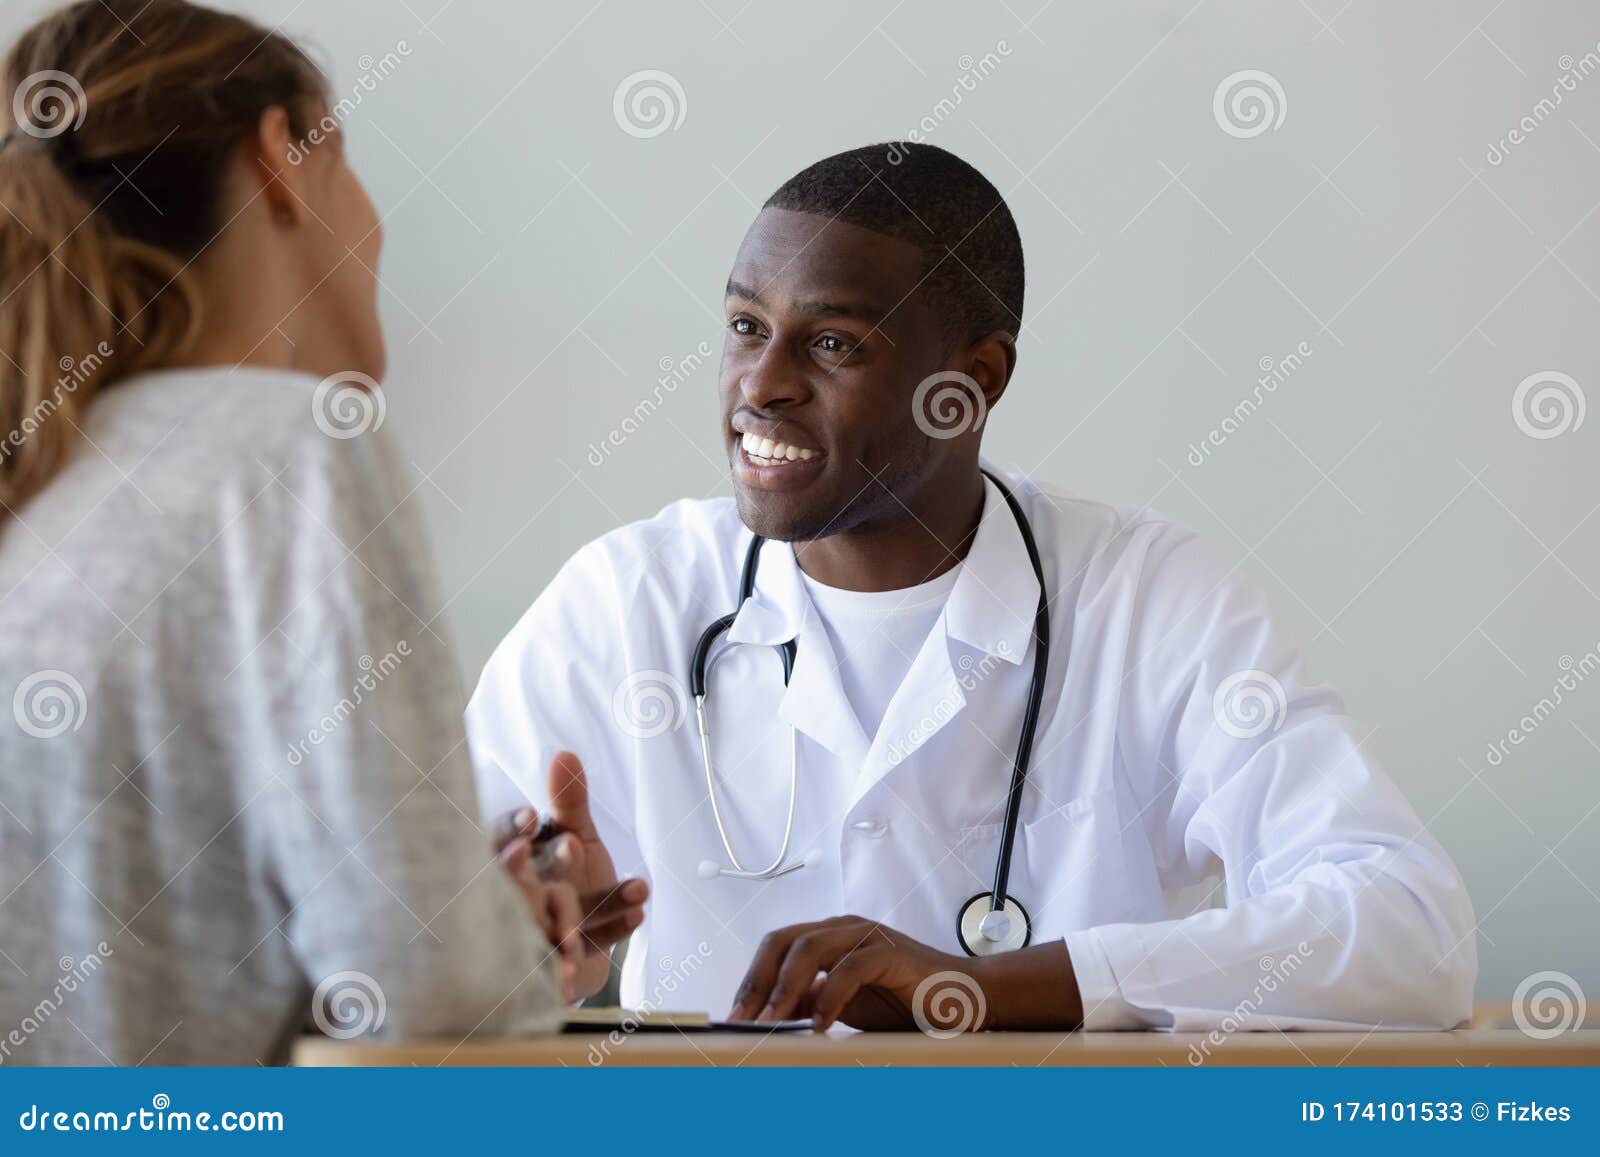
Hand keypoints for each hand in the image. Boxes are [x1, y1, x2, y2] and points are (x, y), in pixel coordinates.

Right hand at [495, 751, 648, 1000]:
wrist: (582, 938)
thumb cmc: (570, 876)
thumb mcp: (573, 834)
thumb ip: (569, 801)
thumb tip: (565, 754)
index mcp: (512, 863)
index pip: (499, 844)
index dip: (511, 832)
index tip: (529, 818)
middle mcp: (518, 900)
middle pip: (523, 887)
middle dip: (548, 867)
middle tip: (571, 847)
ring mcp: (539, 934)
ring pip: (552, 923)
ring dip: (578, 912)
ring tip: (622, 889)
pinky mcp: (568, 959)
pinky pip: (590, 944)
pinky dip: (612, 928)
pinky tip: (639, 911)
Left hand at [728, 916, 1083, 1032]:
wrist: (963, 999)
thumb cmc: (904, 1002)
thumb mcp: (845, 1005)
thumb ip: (810, 1002)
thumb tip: (767, 1016)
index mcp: (828, 937)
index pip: (775, 947)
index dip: (750, 980)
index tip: (733, 1017)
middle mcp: (843, 929)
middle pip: (782, 940)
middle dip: (757, 980)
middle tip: (743, 1019)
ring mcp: (867, 936)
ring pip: (809, 947)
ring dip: (784, 988)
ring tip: (772, 1023)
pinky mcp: (891, 951)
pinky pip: (850, 968)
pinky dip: (830, 996)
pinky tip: (821, 1023)